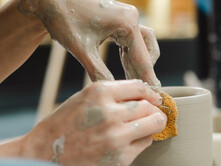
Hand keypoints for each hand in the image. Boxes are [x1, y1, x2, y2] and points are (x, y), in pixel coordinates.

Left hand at [19, 0, 160, 86]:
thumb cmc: (64, 19)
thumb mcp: (81, 49)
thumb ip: (98, 72)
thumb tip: (112, 91)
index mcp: (127, 24)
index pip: (143, 58)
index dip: (148, 78)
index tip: (156, 94)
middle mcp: (131, 18)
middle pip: (148, 50)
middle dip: (145, 70)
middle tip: (144, 90)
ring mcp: (126, 17)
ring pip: (142, 44)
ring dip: (139, 62)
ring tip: (134, 81)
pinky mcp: (120, 19)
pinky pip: (132, 40)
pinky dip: (130, 55)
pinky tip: (126, 68)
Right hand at [21, 80, 165, 165]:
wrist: (42, 158)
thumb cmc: (61, 127)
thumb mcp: (82, 100)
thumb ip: (111, 96)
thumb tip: (144, 97)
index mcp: (99, 93)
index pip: (139, 87)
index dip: (150, 94)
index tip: (153, 99)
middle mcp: (110, 113)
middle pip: (150, 106)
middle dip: (154, 110)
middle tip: (151, 114)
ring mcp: (117, 137)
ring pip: (154, 124)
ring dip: (153, 124)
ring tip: (144, 127)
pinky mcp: (121, 158)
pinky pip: (145, 143)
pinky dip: (142, 140)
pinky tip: (130, 141)